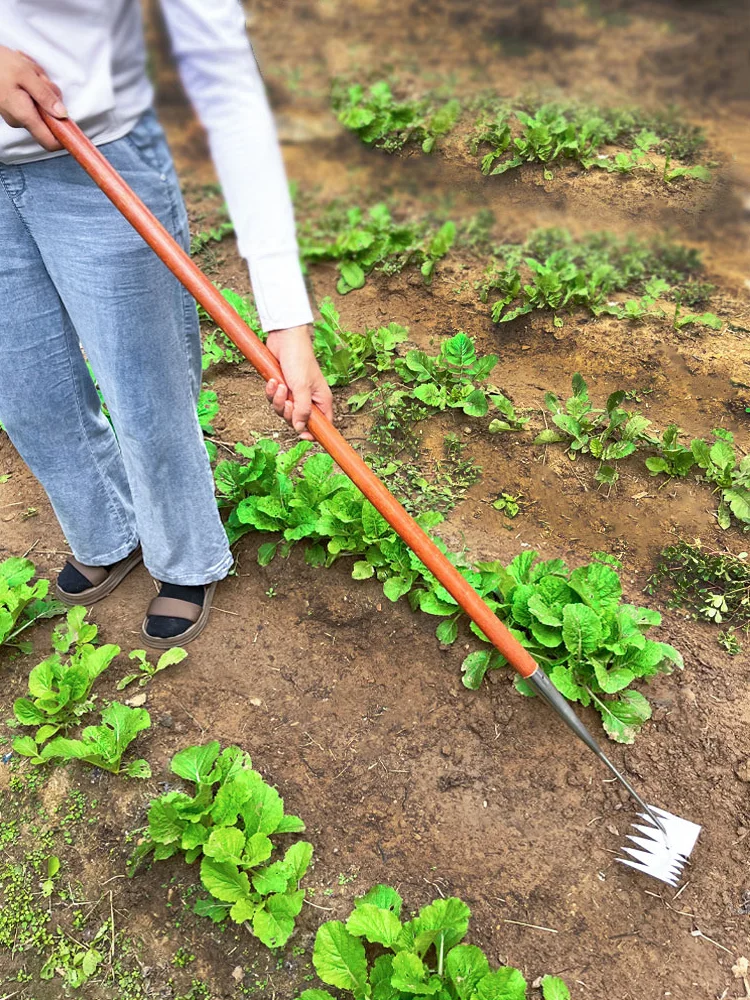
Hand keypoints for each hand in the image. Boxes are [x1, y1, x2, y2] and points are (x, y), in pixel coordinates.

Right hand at [0, 46, 66, 150]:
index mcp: (25, 116)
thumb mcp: (26, 74)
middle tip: (41, 80)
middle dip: (52, 101)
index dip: (65, 138)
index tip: (73, 126)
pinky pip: (32, 104)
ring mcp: (15, 116)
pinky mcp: (13, 109)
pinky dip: (34, 91)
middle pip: (49, 121)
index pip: (50, 143)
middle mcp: (20, 121)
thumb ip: (45, 96)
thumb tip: (63, 114)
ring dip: (42, 93)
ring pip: (41, 110)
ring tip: (30, 75)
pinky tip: (24, 77)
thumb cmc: (1, 64)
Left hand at [265, 325, 333, 440]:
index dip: (313, 433)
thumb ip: (302, 410)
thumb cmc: (299, 359)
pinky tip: (272, 380)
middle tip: (287, 401)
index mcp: (321, 400)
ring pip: (283, 411)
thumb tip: (300, 428)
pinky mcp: (282, 387)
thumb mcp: (302, 388)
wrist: (285, 339)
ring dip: (277, 400)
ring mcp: (294, 393)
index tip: (303, 435)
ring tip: (279, 385)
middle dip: (288, 412)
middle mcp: (309, 399)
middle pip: (297, 420)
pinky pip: (273, 399)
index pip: (322, 424)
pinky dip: (270, 392)